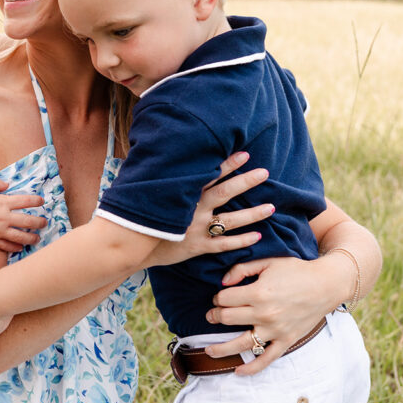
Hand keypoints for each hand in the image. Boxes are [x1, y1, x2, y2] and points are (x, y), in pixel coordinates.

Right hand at [0, 177, 45, 250]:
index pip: (25, 201)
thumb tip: (6, 185)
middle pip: (27, 221)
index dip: (36, 201)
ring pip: (20, 236)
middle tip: (45, 223)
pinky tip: (20, 248)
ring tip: (37, 239)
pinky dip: (15, 248)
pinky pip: (6, 246)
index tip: (42, 202)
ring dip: (31, 238)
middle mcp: (3, 217)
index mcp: (2, 202)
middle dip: (38, 222)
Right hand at [146, 153, 271, 266]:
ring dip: (252, 214)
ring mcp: (196, 229)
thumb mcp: (149, 191)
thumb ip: (163, 177)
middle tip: (264, 173)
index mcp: (183, 193)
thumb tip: (163, 157)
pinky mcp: (197, 247)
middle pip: (225, 193)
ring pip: (230, 220)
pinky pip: (224, 245)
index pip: (210, 175)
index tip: (245, 155)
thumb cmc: (139, 213)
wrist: (132, 244)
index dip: (228, 164)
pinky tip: (257, 237)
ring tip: (271, 207)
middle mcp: (193, 209)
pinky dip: (241, 241)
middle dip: (246, 182)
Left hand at [204, 256, 335, 375]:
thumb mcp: (268, 261)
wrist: (326, 284)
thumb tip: (222, 282)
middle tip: (213, 315)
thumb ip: (242, 268)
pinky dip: (252, 368)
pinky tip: (238, 371)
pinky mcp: (286, 341)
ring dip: (221, 348)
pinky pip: (267, 359)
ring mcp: (275, 330)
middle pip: (227, 319)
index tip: (219, 297)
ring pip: (240, 343)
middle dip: (216, 316)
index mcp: (258, 292)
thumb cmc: (296, 270)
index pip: (224, 299)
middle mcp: (265, 314)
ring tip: (209, 350)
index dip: (217, 297)